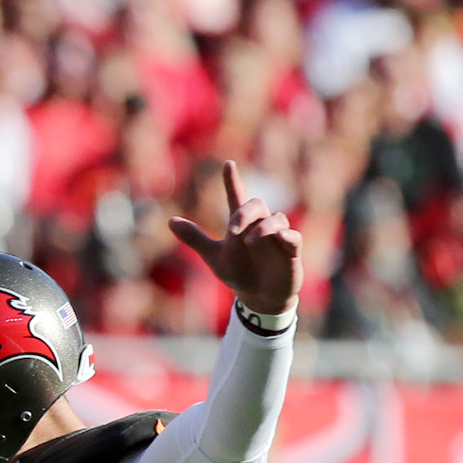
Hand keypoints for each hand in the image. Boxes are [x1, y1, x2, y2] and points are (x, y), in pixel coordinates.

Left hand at [169, 161, 302, 319]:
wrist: (259, 298)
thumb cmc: (239, 273)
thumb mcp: (214, 256)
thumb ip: (196, 238)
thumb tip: (169, 221)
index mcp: (242, 225)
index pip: (236, 197)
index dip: (231, 181)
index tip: (227, 164)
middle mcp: (260, 226)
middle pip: (257, 205)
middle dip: (245, 213)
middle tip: (231, 229)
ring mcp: (277, 238)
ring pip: (277, 218)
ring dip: (263, 227)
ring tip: (249, 241)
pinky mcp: (291, 252)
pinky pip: (293, 237)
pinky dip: (286, 236)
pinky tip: (279, 237)